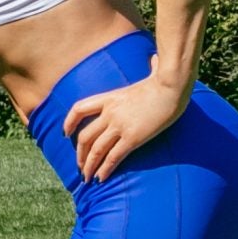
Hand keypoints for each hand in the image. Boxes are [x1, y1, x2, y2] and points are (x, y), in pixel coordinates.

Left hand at [61, 70, 191, 181]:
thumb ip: (150, 68)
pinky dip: (105, 169)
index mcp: (110, 97)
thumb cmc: (166, 79)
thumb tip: (156, 60)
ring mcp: (120, 125)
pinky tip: (101, 178)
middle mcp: (110, 112)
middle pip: (84, 136)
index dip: (68, 122)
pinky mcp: (132, 137)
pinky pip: (113, 157)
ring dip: (89, 166)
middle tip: (80, 167)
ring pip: (96, 150)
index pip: (78, 109)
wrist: (172, 86)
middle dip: (80, 155)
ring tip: (87, 178)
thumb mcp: (151, 74)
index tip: (65, 135)